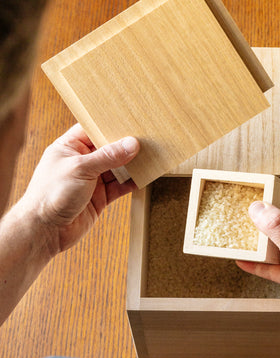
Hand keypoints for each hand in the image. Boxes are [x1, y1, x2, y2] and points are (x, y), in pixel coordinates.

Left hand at [20, 124, 139, 254]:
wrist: (45, 230)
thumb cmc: (51, 194)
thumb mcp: (81, 169)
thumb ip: (108, 156)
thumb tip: (131, 144)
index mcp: (70, 147)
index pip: (93, 129)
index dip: (110, 124)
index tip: (131, 121)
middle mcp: (82, 162)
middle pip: (109, 148)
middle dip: (126, 145)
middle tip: (147, 138)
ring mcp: (92, 180)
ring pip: (117, 168)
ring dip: (132, 164)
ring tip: (150, 156)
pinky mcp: (100, 196)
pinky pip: (120, 186)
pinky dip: (132, 182)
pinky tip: (144, 177)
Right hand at [236, 193, 279, 334]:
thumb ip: (276, 224)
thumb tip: (258, 207)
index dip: (279, 199)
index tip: (261, 197)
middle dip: (268, 222)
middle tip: (250, 216)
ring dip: (263, 244)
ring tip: (246, 237)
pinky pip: (275, 266)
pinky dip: (261, 264)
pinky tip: (246, 261)